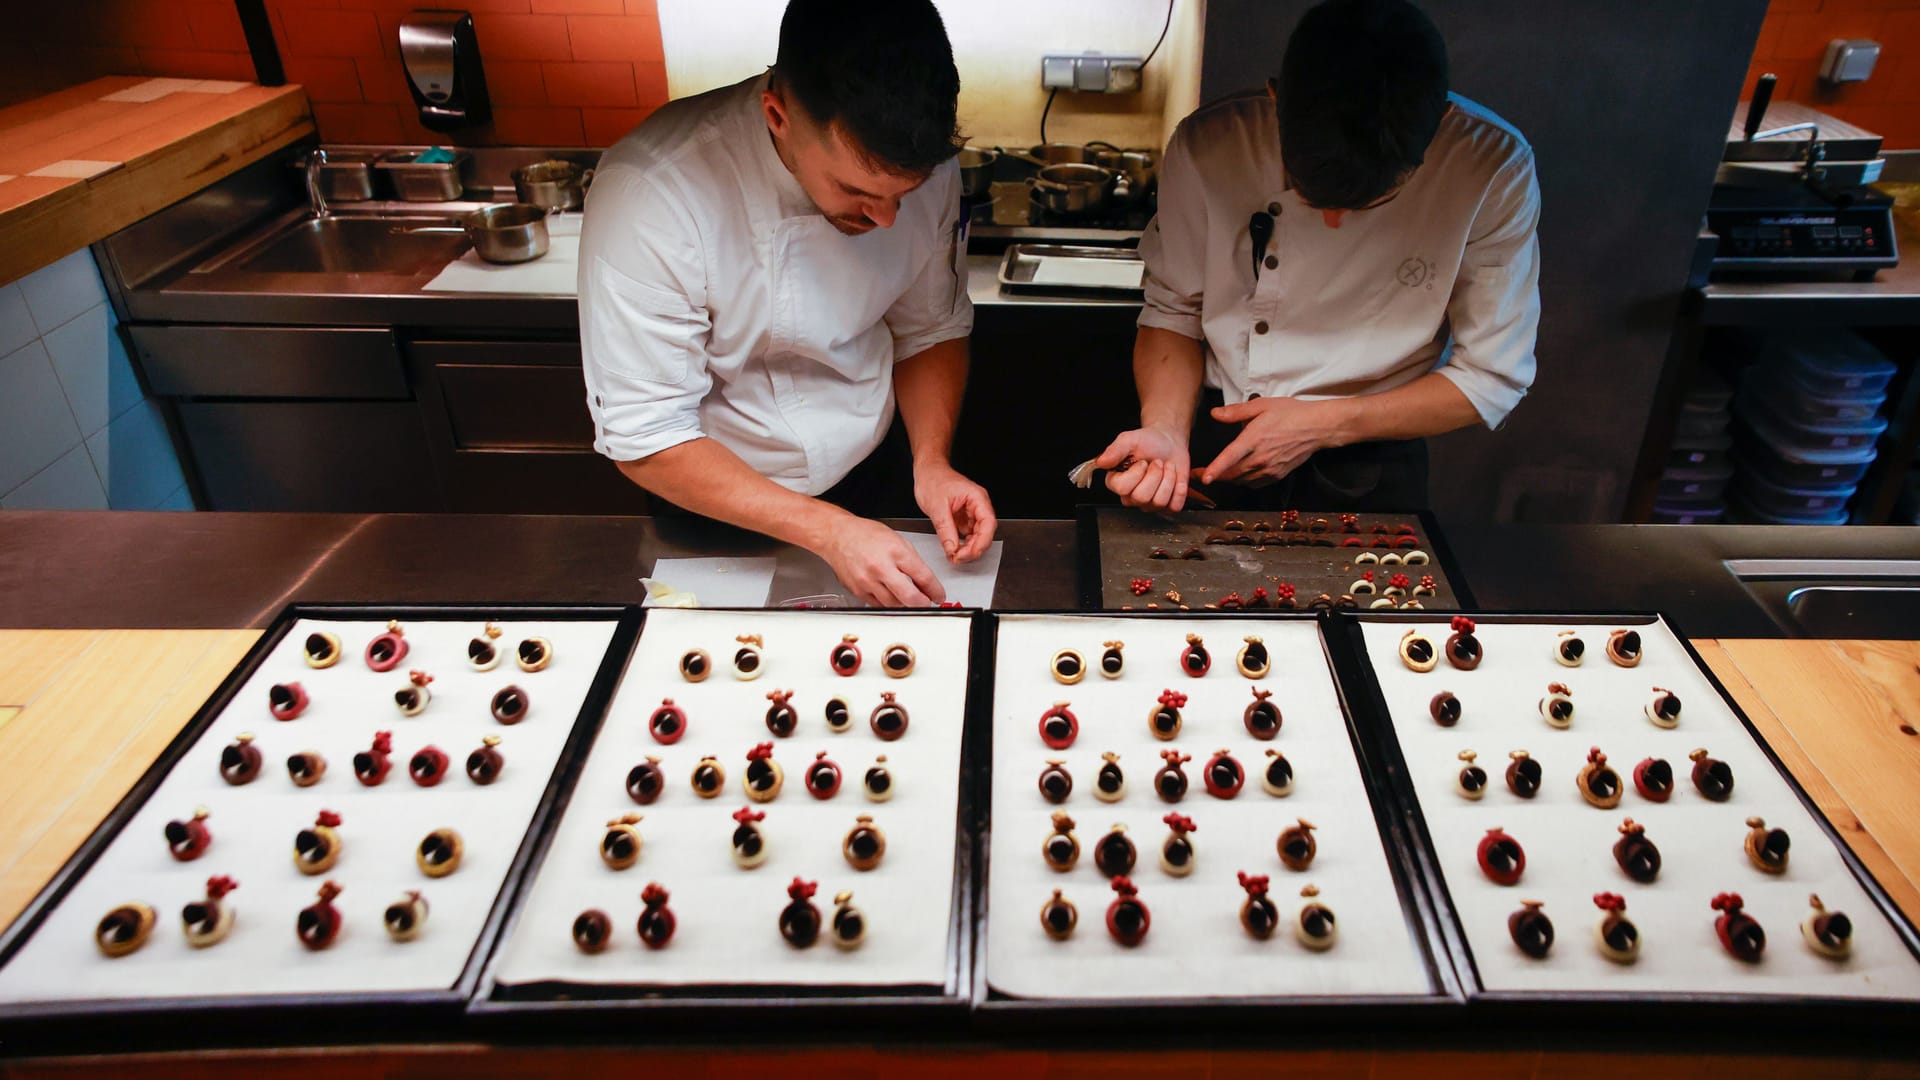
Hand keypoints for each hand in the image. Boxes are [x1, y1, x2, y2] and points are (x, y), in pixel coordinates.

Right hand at [818, 514, 947, 607]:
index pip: (923, 577)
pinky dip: (888, 603)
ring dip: (905, 604)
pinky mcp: (858, 591)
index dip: (935, 590)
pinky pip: (879, 605)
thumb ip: (913, 561)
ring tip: (908, 596)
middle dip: (923, 604)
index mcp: (895, 551)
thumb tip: (925, 581)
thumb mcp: (897, 540)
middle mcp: (881, 568)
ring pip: (894, 605)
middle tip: (926, 602)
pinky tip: (890, 594)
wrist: (837, 536)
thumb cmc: (865, 535)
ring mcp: (868, 581)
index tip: (939, 595)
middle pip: (910, 597)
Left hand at [913, 460, 997, 562]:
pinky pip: (968, 534)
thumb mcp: (936, 506)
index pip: (988, 523)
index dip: (981, 542)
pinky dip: (963, 544)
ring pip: (978, 535)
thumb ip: (945, 529)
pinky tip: (954, 549)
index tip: (969, 553)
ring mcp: (972, 512)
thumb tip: (952, 548)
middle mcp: (978, 505)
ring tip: (955, 555)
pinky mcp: (964, 518)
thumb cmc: (933, 479)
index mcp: (977, 498)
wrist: (927, 471)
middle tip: (958, 558)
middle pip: (985, 532)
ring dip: (969, 548)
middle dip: (974, 548)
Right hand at [1096, 426, 1190, 510]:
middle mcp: (1130, 497)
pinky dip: (1179, 489)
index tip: (1143, 462)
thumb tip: (1101, 462)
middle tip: (1157, 463)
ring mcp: (1149, 504)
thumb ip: (1115, 450)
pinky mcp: (1167, 507)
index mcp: (1116, 482)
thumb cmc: (1148, 441)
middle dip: (1155, 475)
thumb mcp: (1129, 440)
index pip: (1122, 488)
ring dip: (1168, 479)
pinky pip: (1174, 506)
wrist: (1169, 443)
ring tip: (1166, 467)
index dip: (1137, 473)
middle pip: (1142, 497)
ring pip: (1159, 502)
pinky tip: (1174, 478)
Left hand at [1199, 397, 1339, 485]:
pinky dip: (1244, 481)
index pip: (1230, 458)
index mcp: (1254, 439)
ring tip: (1218, 474)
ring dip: (1228, 479)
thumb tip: (1215, 414)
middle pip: (1232, 474)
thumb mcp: (1262, 405)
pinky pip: (1254, 484)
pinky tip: (1240, 474)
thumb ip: (1236, 411)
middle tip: (1199, 475)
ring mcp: (1270, 469)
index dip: (1215, 469)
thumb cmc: (1291, 413)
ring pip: (1242, 480)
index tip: (1203, 478)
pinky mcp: (1277, 475)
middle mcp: (1261, 457)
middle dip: (1214, 476)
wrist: (1317, 427)